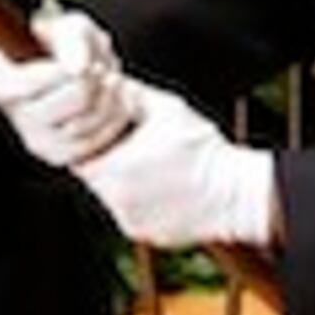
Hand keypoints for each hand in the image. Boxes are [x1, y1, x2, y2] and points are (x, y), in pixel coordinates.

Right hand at [0, 10, 130, 167]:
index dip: (74, 66)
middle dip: (98, 79)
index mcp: (2, 81)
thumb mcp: (70, 26)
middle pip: (76, 99)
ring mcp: (35, 139)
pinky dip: (114, 120)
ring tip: (108, 80)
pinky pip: (96, 143)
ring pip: (88, 123)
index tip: (84, 58)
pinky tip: (112, 101)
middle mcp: (14, 114)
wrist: (80, 67)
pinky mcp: (58, 156)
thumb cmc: (67, 44)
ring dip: (111, 97)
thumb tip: (77, 68)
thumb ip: (72, 39)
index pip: (44, 79)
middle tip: (100, 67)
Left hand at [72, 80, 276, 250]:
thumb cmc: (204, 151)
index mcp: (114, 168)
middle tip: (133, 146)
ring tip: (153, 166)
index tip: (108, 131)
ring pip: (111, 196)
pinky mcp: (144, 234)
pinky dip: (139, 200)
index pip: (78, 154)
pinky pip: (130, 213)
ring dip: (123, 180)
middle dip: (108, 158)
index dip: (90, 138)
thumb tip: (107, 80)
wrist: (236, 194)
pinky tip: (162, 187)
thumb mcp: (167, 108)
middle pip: (94, 176)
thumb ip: (130, 93)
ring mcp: (129, 221)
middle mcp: (116, 200)